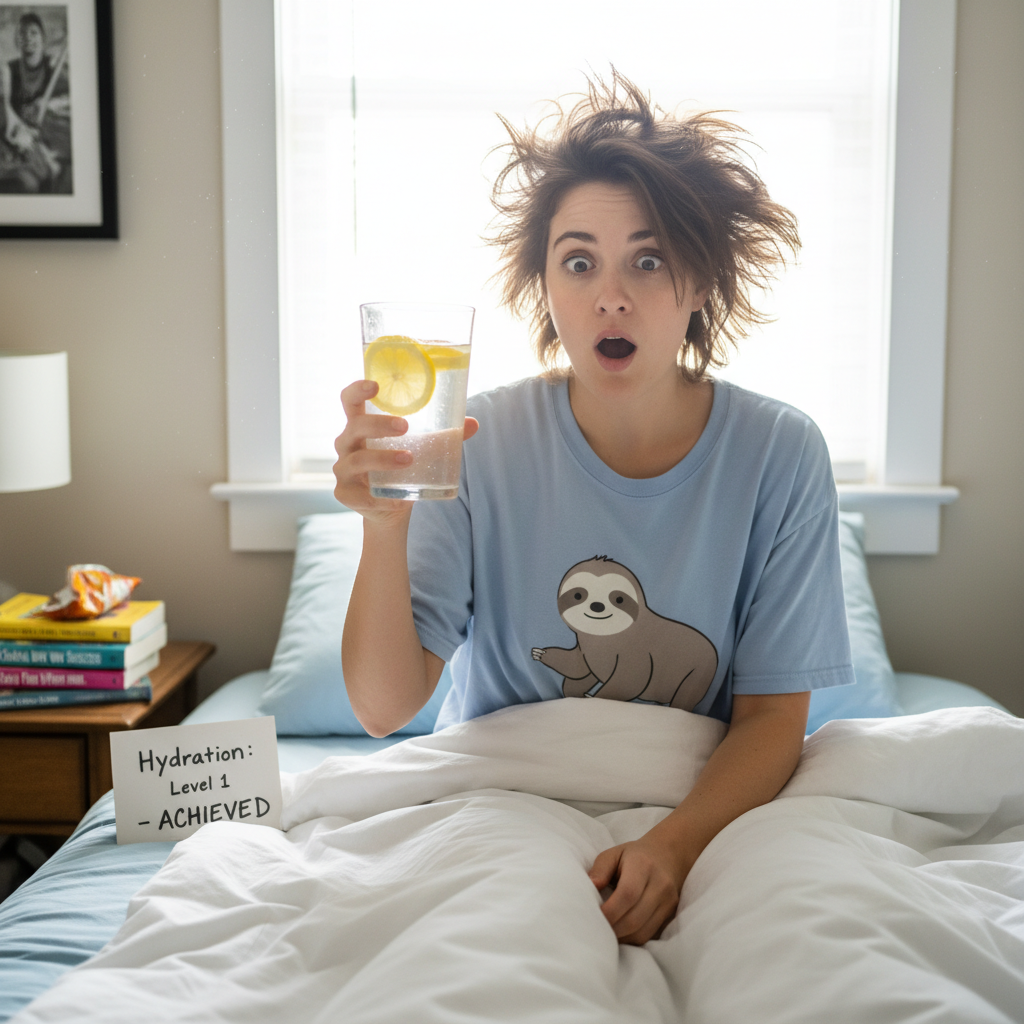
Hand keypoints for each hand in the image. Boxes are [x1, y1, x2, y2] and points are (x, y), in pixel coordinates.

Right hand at [332, 379, 477, 527]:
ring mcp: (343, 469)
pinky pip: (360, 495)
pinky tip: (398, 500)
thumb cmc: (401, 469)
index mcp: (360, 426)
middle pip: (354, 427)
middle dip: (378, 425)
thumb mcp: (420, 450)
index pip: (350, 401)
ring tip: (409, 459)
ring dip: (382, 459)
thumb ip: (443, 438)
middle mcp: (347, 444)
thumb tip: (473, 424)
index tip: (375, 386)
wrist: (390, 509)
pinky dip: (380, 498)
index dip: (358, 390)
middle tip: (403, 426)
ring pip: (357, 460)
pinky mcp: (345, 494)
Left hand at [588, 833, 690, 944]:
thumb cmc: (634, 855)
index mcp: (643, 865)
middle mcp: (660, 885)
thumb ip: (600, 869)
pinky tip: (620, 933)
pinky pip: (649, 935)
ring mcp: (669, 902)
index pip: (627, 894)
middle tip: (596, 930)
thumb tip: (591, 886)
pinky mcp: (671, 915)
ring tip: (606, 933)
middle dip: (612, 929)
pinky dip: (632, 939)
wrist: (668, 855)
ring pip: (643, 932)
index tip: (593, 916)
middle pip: (635, 918)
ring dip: (622, 938)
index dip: (609, 911)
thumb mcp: (613, 853)